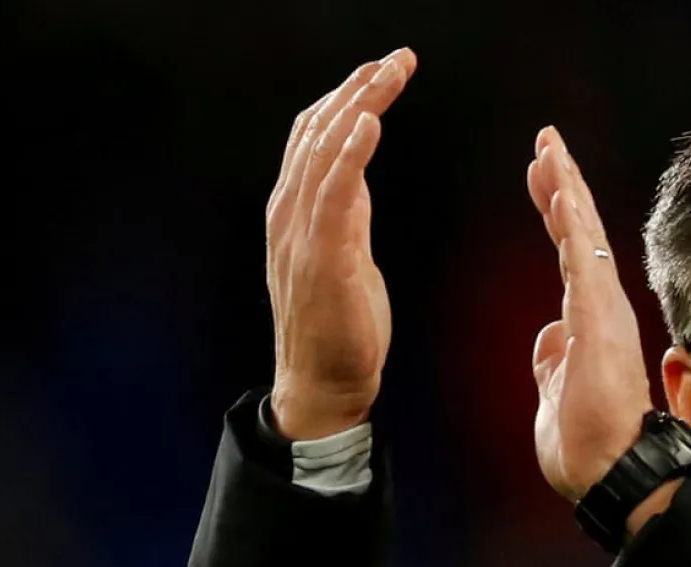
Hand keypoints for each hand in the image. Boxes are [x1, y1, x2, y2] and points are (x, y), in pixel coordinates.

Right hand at [265, 47, 416, 439]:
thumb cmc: (338, 325)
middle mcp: (290, 212)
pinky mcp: (322, 257)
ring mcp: (301, 233)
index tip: (385, 68)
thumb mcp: (344, 252)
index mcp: (296, 209)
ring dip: (360, 104)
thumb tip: (354, 170)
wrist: (324, 385)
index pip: (317, 134)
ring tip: (390, 72)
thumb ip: (344, 210)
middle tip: (400, 58)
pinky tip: (370, 122)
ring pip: (326, 150)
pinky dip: (350, 153)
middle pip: (320, 129)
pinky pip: (333, 193)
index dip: (348, 95)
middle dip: (360, 87)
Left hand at [526, 127, 653, 501]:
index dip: (557, 214)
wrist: (611, 474)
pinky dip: (571, 220)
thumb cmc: (588, 446)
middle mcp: (602, 309)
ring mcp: (604, 311)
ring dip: (565, 188)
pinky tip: (560, 187)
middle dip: (562, 186)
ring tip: (548, 148)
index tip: (543, 179)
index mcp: (589, 324)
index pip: (572, 256)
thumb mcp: (554, 395)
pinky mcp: (600, 319)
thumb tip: (547, 336)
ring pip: (583, 235)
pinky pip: (583, 258)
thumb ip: (552, 362)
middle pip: (581, 234)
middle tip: (545, 145)